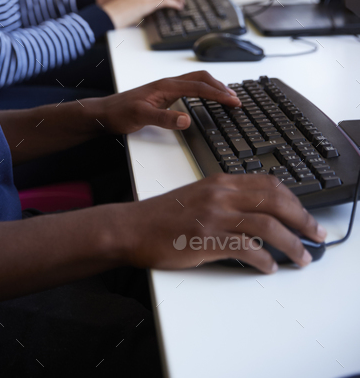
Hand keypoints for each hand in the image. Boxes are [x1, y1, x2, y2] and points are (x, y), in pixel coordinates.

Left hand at [89, 70, 239, 133]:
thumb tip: (186, 119)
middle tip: (236, 99)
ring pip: (196, 81)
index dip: (218, 94)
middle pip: (201, 78)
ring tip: (228, 97)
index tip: (234, 101)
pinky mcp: (164, 95)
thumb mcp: (141, 117)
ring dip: (214, 87)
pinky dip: (204, 91)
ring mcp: (167, 88)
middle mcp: (168, 84)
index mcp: (166, 86)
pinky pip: (190, 88)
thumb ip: (164, 118)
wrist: (105, 113)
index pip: (199, 86)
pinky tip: (207, 99)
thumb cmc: (120, 113)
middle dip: (221, 87)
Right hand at [118, 174, 326, 273]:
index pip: (269, 183)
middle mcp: (220, 194)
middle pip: (275, 200)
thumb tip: (257, 214)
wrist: (132, 227)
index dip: (294, 200)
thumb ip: (226, 199)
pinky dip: (265, 260)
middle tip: (316, 235)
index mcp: (219, 181)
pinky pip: (247, 248)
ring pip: (267, 225)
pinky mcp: (206, 239)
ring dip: (291, 244)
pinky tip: (269, 267)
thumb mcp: (198, 195)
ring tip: (301, 258)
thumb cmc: (162, 215)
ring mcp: (214, 216)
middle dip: (302, 220)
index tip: (305, 214)